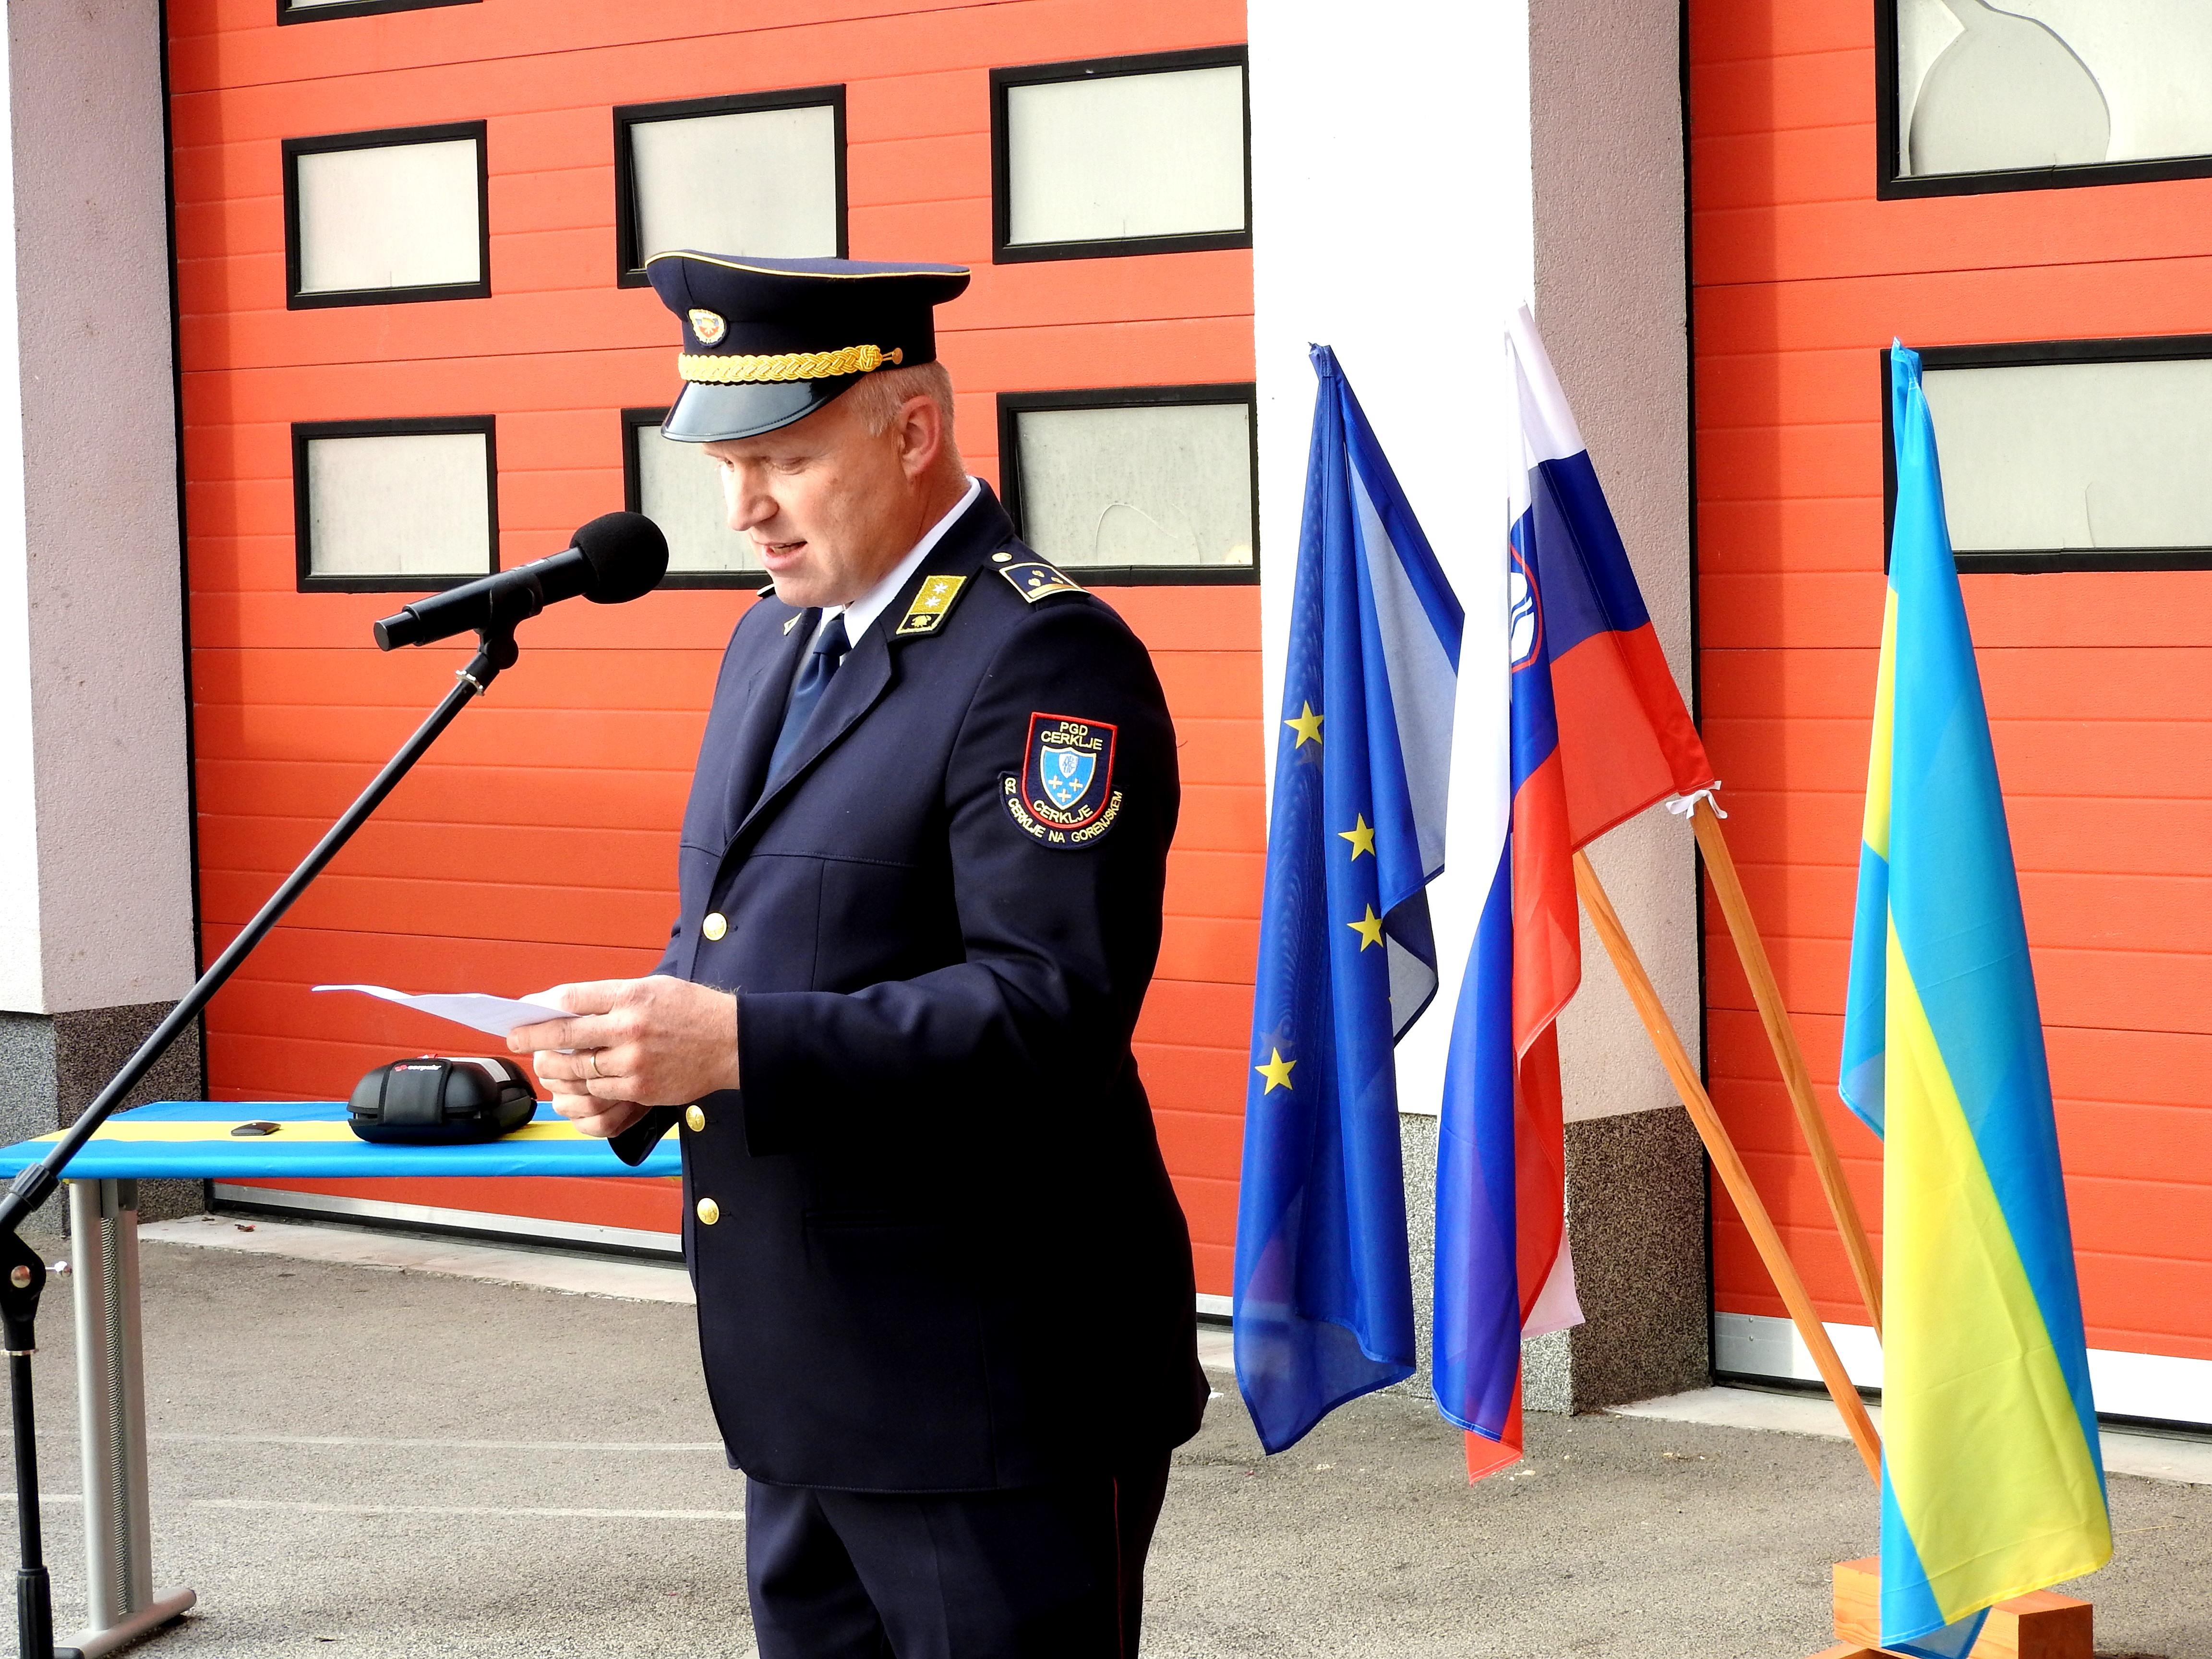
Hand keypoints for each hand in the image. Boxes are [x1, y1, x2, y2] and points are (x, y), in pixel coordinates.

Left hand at [507, 977, 738, 1134]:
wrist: (732, 1042)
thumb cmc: (691, 1010)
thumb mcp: (654, 988)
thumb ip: (613, 997)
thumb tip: (567, 1006)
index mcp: (631, 995)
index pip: (572, 998)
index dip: (541, 1006)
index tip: (524, 1011)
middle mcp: (630, 1027)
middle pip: (565, 1034)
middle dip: (531, 1038)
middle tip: (514, 1039)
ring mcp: (634, 1060)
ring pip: (577, 1069)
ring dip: (556, 1068)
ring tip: (547, 1064)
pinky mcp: (641, 1087)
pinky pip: (599, 1091)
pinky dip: (586, 1087)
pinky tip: (583, 1081)